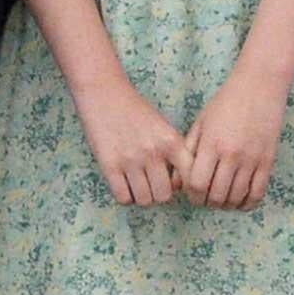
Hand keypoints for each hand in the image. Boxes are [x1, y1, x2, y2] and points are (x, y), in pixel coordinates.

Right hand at [74, 80, 190, 205]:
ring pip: (144, 200)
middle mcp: (153, 152)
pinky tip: (124, 184)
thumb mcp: (162, 126)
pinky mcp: (109, 166)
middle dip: (159, 194)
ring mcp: (131, 160)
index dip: (184, 187)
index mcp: (171, 140)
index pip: (189, 177)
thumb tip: (178, 184)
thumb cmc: (135, 110)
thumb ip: (173, 151)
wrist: (105, 94)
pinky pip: (123, 198)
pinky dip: (125, 196)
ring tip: (138, 184)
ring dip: (142, 196)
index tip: (175, 184)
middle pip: (164, 196)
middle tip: (153, 185)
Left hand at [183, 68, 288, 208]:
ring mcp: (251, 159)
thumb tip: (179, 180)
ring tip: (222, 199)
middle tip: (207, 199)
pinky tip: (242, 200)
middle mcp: (231, 154)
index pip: (197, 184)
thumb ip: (189, 150)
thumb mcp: (202, 121)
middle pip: (216, 195)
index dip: (193, 196)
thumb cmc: (227, 101)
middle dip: (208, 202)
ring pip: (236, 197)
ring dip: (226, 205)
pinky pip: (258, 192)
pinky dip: (248, 203)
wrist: (260, 84)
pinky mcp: (268, 160)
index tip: (193, 194)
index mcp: (211, 143)